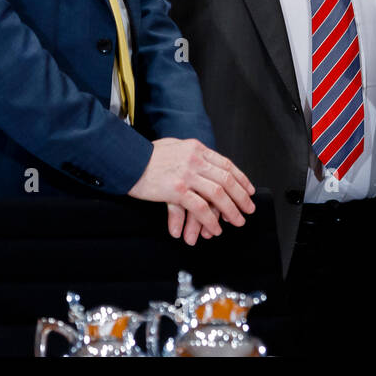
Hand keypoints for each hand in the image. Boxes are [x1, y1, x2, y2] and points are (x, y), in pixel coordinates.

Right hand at [129, 138, 254, 239]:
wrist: (126, 160)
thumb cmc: (146, 155)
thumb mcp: (173, 146)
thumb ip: (190, 153)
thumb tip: (203, 161)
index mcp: (196, 148)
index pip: (226, 164)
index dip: (241, 178)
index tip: (249, 190)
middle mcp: (195, 159)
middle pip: (226, 179)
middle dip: (241, 197)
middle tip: (248, 209)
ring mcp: (186, 174)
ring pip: (218, 194)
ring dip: (231, 210)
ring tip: (237, 221)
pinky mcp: (176, 190)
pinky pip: (200, 208)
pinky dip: (210, 220)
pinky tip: (215, 229)